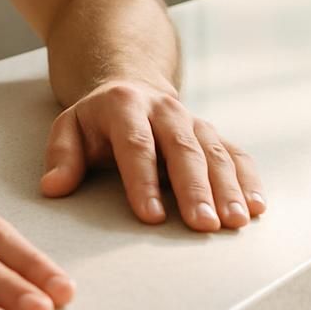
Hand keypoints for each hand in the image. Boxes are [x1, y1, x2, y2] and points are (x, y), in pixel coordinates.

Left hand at [39, 79, 266, 230]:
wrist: (130, 83)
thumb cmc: (97, 119)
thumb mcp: (70, 127)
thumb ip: (62, 156)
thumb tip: (53, 187)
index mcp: (124, 106)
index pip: (135, 144)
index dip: (142, 181)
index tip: (150, 217)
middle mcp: (163, 110)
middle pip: (182, 149)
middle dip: (194, 188)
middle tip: (202, 225)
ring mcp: (192, 120)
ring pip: (214, 152)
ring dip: (227, 188)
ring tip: (235, 222)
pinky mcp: (213, 134)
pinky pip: (236, 154)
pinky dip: (249, 179)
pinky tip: (257, 207)